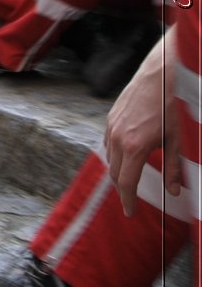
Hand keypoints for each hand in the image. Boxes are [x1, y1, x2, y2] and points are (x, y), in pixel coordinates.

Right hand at [104, 30, 177, 215]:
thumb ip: (174, 168)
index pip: (126, 182)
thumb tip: (173, 192)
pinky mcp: (111, 117)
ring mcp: (111, 126)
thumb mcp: (177, 141)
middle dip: (122, 189)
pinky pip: (108, 143)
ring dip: (118, 171)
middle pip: (114, 172)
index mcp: (134, 147)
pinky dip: (115, 155)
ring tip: (129, 180)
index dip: (128, 200)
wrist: (159, 74)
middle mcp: (117, 138)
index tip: (129, 212)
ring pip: (110, 158)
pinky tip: (126, 156)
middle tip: (129, 201)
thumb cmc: (172, 105)